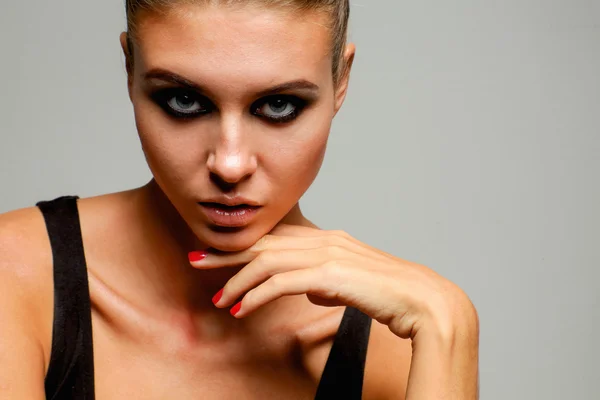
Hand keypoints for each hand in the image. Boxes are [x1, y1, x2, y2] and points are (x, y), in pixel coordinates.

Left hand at [189, 224, 475, 340]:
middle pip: (263, 242)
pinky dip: (255, 295)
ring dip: (237, 281)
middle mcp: (323, 240)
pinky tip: (241, 309)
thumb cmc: (389, 295)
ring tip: (218, 300)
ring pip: (266, 261)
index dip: (243, 246)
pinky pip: (279, 282)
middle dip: (226, 253)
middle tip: (195, 261)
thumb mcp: (352, 284)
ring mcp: (326, 254)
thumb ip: (327, 281)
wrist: (422, 300)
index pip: (275, 238)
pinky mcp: (329, 273)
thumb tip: (307, 288)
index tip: (217, 255)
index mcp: (328, 239)